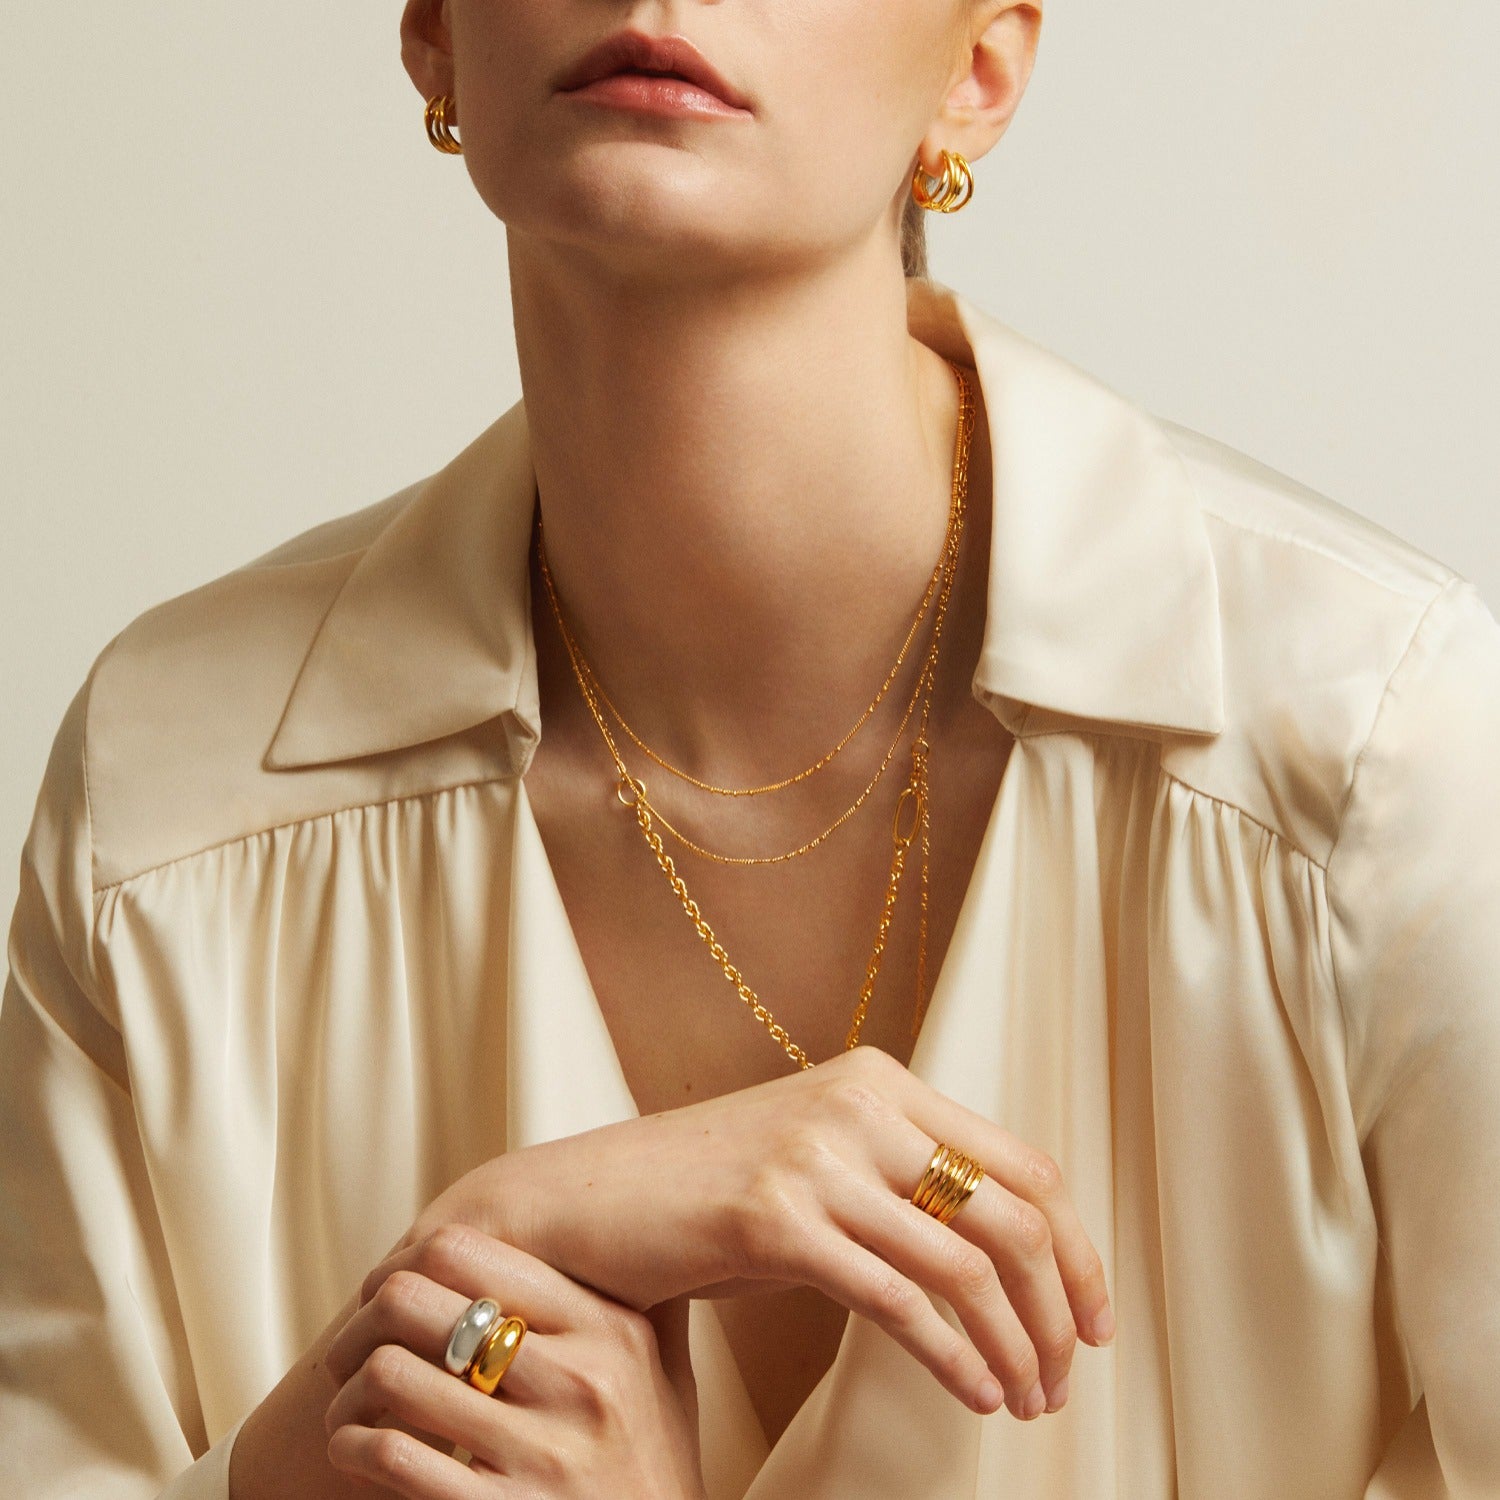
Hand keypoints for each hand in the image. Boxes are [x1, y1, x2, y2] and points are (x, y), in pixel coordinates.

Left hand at [322, 1225, 705, 1499]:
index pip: (465, 1252)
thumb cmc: (652, 1462)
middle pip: (414, 1301)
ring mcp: (543, 1453)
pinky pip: (394, 1457)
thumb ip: (639, 1299)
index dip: (404, 1264)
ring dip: (351, 1392)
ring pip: (393, 1375)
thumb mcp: (664, 1372)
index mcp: (610, 1328)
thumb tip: (619, 1222)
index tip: (388, 1290)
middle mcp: (580, 1381)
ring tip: (350, 1405)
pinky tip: (357, 1449)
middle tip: (353, 1349)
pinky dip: (354, 1447)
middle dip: (365, 1322)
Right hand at [403, 1044, 1114, 1423]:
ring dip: (1014, 1347)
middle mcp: (856, 1105)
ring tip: (1025, 1401)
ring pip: (964, 1264)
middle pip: (1010, 1213)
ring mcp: (815, 1157)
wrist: (585, 1201)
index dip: (1076, 1248)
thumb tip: (1001, 1254)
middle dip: (1057, 1308)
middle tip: (1065, 1378)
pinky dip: (953, 1359)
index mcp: (878, 1081)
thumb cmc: (704, 1194)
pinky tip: (972, 1396)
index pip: (1022, 1162)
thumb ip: (897, 1182)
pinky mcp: (774, 1218)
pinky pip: (899, 1302)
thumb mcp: (816, 1163)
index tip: (1093, 1318)